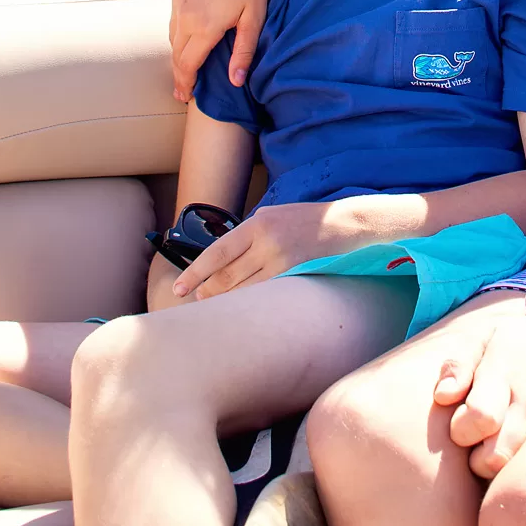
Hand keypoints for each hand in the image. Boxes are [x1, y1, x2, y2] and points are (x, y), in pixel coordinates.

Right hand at [169, 0, 277, 101]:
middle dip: (178, 74)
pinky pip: (173, 18)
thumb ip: (244, 52)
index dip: (185, 83)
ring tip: (183, 69)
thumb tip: (236, 82)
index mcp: (204, 26)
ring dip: (177, 54)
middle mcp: (185, 15)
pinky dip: (177, 34)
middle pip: (176, 54)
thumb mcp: (254, 18)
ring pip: (172, 36)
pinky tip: (186, 39)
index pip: (188, 64)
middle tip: (181, 92)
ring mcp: (178, 0)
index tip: (185, 97)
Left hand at [172, 202, 340, 300]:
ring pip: (244, 291)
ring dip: (226, 302)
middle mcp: (268, 242)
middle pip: (227, 276)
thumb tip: (221, 258)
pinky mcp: (297, 277)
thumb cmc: (307, 220)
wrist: (347, 226)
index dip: (195, 273)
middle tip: (198, 299)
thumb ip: (248, 234)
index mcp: (258, 223)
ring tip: (215, 307)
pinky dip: (249, 305)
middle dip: (208, 291)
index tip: (179, 288)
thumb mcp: (273, 215)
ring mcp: (284, 262)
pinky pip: (265, 297)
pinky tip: (242, 310)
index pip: (217, 253)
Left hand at [432, 309, 525, 478]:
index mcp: (502, 376)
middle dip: (476, 460)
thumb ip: (458, 365)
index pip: (480, 418)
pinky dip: (518, 466)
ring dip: (497, 465)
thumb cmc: (518, 342)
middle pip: (495, 457)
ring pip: (515, 469)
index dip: (461, 428)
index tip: (461, 417)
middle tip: (477, 438)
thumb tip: (441, 397)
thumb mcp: (484, 338)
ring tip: (494, 443)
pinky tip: (513, 445)